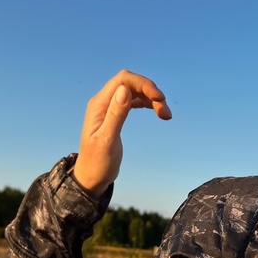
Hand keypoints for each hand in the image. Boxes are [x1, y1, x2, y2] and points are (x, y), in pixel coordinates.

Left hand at [73, 70, 171, 196]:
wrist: (91, 177)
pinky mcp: (116, 115)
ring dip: (151, 99)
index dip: (143, 84)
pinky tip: (156, 111)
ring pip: (134, 92)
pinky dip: (146, 103)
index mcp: (99, 104)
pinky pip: (133, 101)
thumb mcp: (107, 141)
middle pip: (130, 84)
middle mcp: (103, 102)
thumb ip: (116, 115)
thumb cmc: (97, 163)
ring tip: (165, 115)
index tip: (159, 98)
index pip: (123, 80)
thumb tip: (125, 90)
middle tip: (165, 112)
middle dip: (150, 92)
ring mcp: (109, 108)